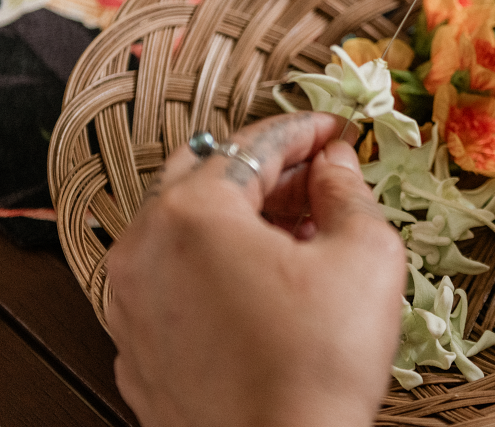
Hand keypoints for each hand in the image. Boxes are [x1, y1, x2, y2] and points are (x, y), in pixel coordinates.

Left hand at [105, 112, 404, 426]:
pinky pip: (175, 283)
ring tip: (303, 233)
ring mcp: (132, 305)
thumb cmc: (318, 365)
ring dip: (243, 218)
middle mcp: (143, 252)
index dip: (305, 129)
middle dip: (267, 170)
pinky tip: (269, 285)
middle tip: (320, 175)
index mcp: (191, 215)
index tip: (336, 130)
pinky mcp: (138, 350)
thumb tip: (335, 166)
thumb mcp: (363, 255)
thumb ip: (347, 192)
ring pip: (186, 232)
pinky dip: (217, 267)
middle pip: (206, 178)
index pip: (253, 144)